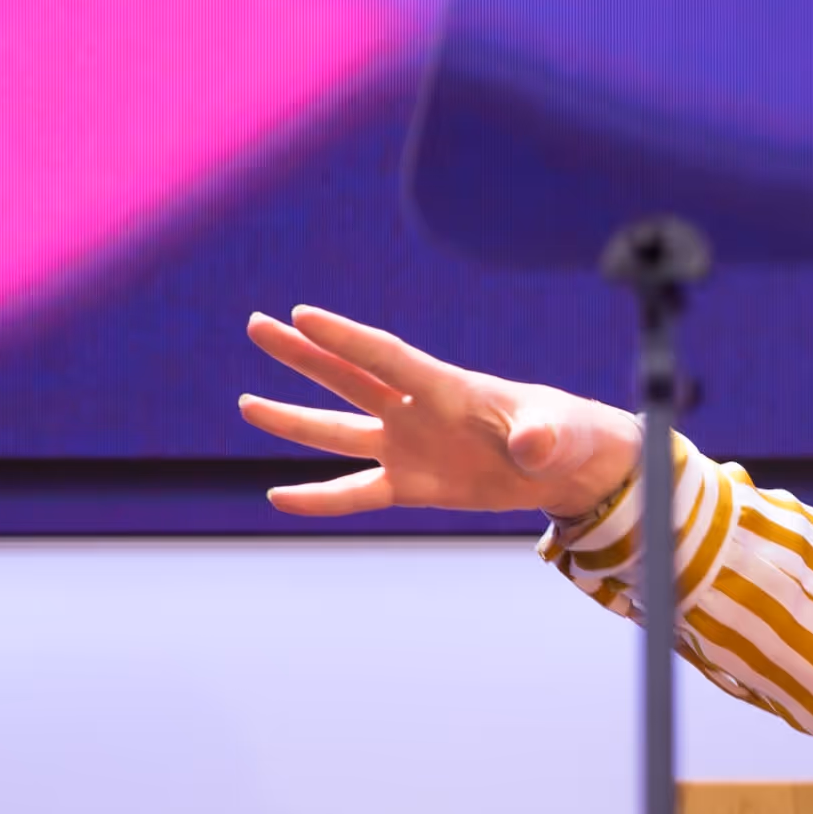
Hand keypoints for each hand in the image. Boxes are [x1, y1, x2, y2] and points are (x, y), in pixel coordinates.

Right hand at [237, 306, 640, 518]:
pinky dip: (320, 499)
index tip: (302, 315)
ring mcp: (409, 446)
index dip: (346, 338)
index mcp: (448, 387)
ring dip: (293, 420)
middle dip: (303, 354)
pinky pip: (357, 491)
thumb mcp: (558, 432)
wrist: (565, 464)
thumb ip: (541, 436)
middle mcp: (417, 411)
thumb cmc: (564, 433)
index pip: (387, 358)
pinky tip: (279, 498)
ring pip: (339, 432)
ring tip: (247, 404)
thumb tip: (531, 447)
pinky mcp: (413, 484)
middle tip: (257, 324)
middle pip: (349, 379)